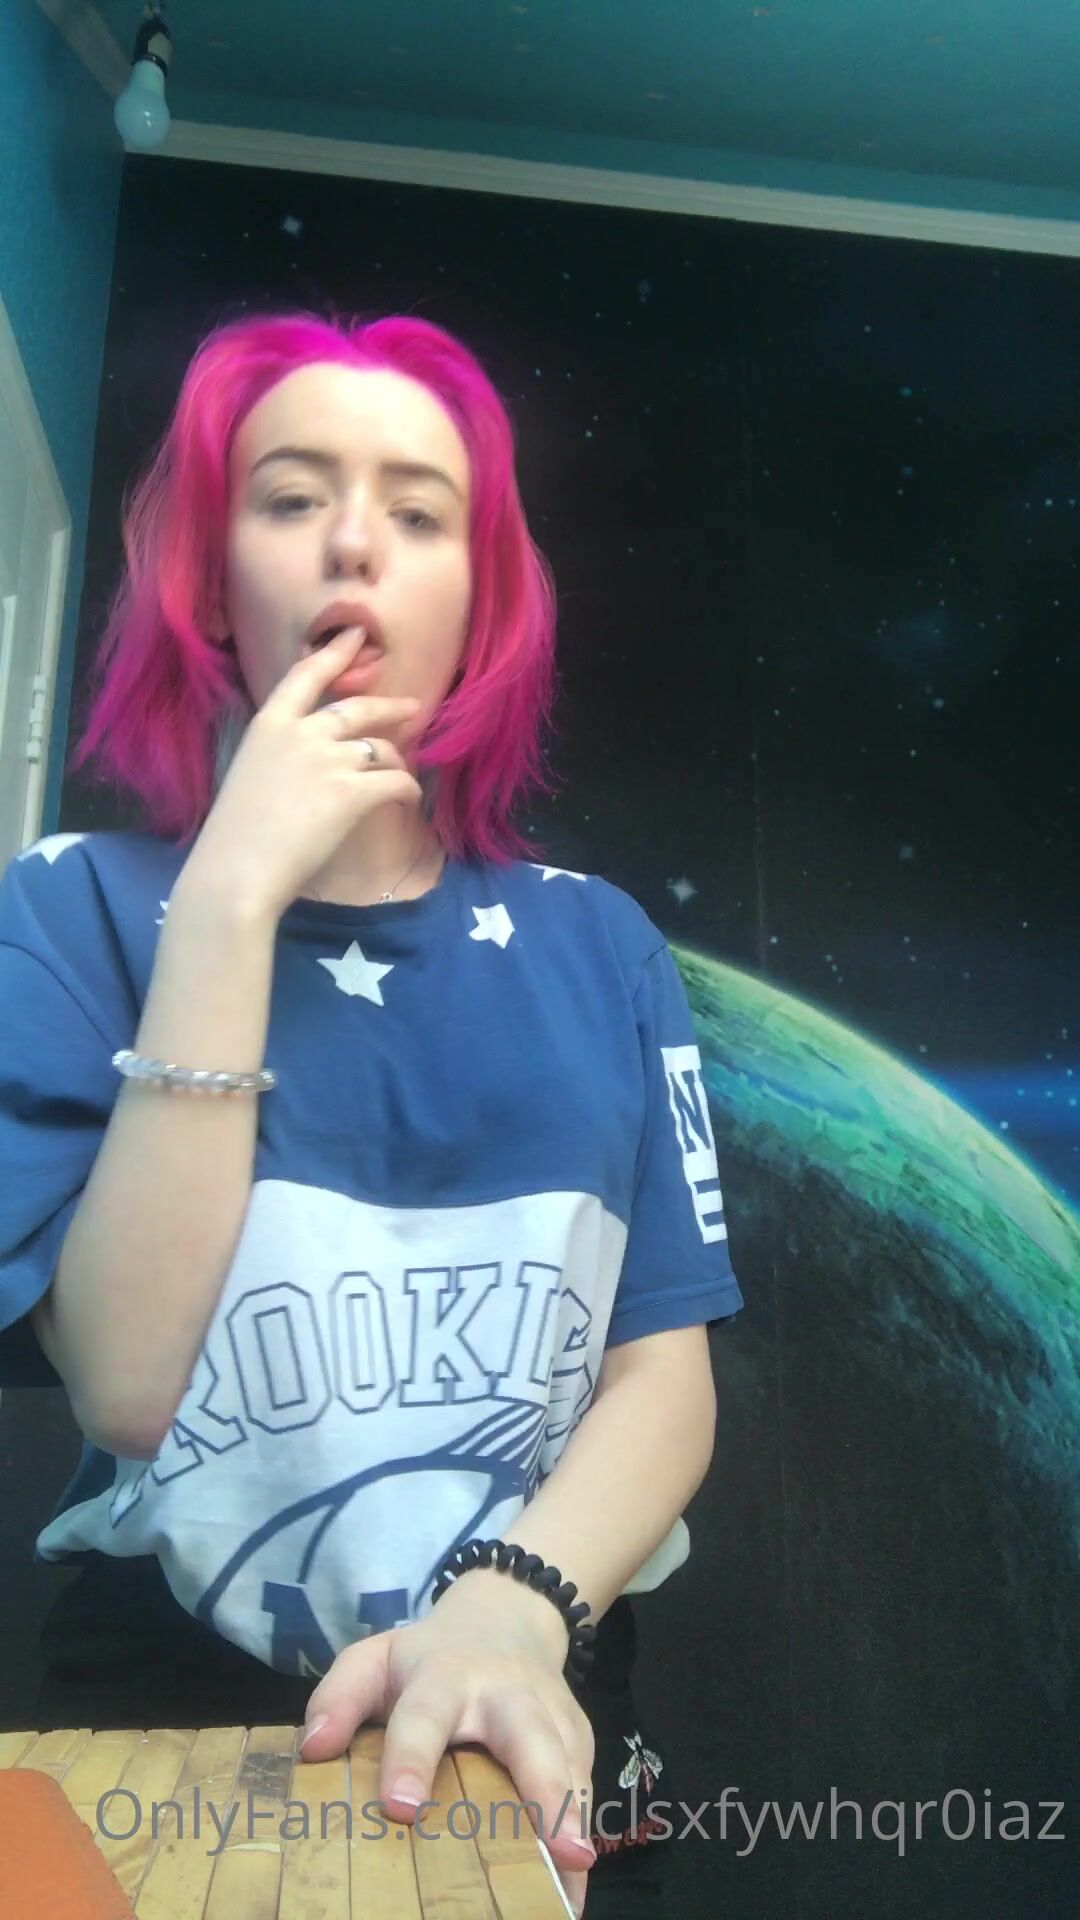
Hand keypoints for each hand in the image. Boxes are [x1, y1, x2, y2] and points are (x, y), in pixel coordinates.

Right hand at [185, 629, 423, 920]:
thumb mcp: (249, 776)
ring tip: (401, 777)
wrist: (236, 871)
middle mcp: (301, 733)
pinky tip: (408, 800)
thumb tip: (314, 765)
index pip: (305, 676)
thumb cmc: (236, 837)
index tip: (356, 634)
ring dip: (396, 762)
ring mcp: (329, 760)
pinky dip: (407, 791)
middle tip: (411, 707)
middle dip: (389, 707)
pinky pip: (396, 782)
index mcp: (268, 726)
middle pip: (357, 709)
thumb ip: (282, 759)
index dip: (334, 653)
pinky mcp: (352, 792)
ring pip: (381, 750)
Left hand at [298, 1576, 597, 1916]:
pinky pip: (585, 1789)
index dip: (412, 1759)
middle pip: (530, 1741)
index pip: (425, 1717)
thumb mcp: (375, 1659)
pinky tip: (574, 1893)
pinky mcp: (578, 1739)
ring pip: (569, 1769)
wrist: (508, 1615)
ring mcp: (552, 1717)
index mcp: (446, 1676)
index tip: (402, 1810)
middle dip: (545, 1792)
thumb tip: (313, 1750)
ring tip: (570, 1889)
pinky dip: (582, 1839)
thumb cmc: (428, 1656)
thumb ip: (338, 1698)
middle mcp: (508, 1696)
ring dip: (575, 1827)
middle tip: (559, 1850)